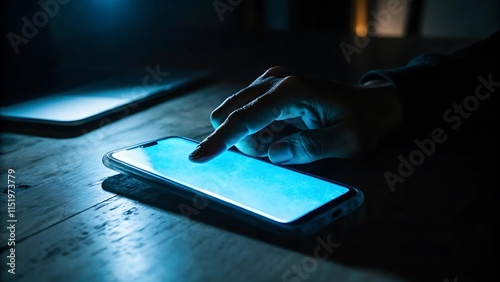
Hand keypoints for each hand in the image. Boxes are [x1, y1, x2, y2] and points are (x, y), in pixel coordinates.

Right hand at [189, 66, 401, 163]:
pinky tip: (283, 133)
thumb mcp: (344, 141)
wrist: (371, 104)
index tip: (197, 159)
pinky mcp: (270, 89)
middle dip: (240, 141)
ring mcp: (270, 82)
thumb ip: (309, 147)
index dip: (219, 140)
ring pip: (236, 115)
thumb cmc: (361, 122)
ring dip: (251, 138)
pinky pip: (248, 114)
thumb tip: (273, 154)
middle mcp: (275, 81)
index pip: (245, 118)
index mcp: (291, 91)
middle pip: (230, 113)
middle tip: (276, 149)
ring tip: (288, 140)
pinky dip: (257, 132)